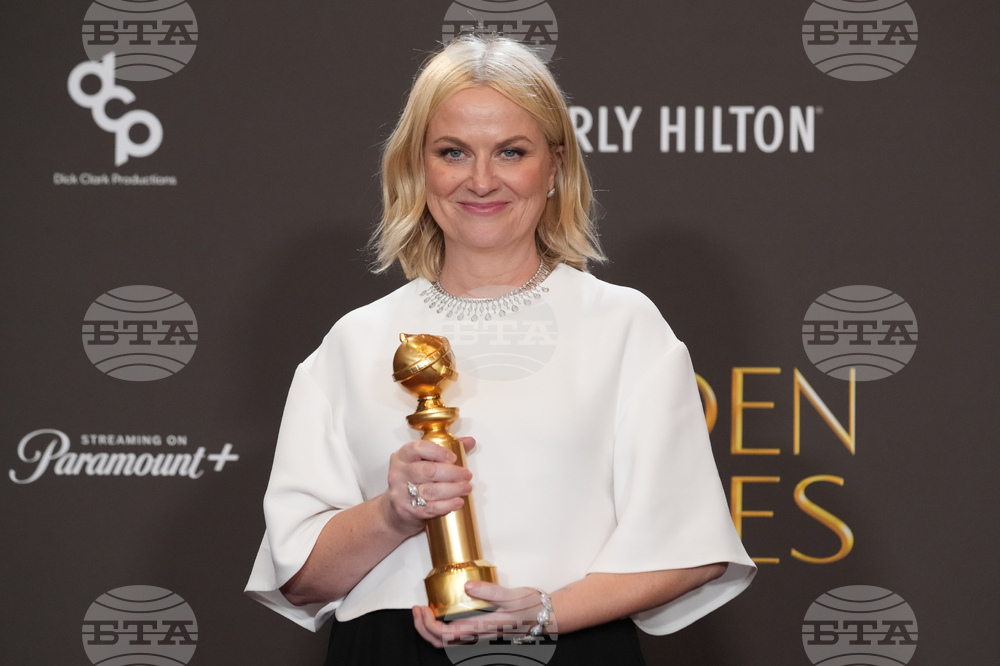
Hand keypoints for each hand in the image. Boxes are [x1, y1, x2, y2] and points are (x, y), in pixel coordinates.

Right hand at [384, 437, 475, 536]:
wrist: (395, 510)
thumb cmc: (412, 482)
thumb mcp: (423, 462)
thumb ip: (445, 450)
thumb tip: (469, 441)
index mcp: (403, 456)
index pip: (418, 448)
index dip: (439, 452)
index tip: (453, 458)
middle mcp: (399, 473)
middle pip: (428, 470)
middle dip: (452, 473)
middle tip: (467, 475)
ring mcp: (400, 492)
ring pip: (431, 490)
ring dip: (453, 489)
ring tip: (466, 488)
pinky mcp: (406, 510)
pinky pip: (430, 507)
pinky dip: (447, 505)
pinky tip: (458, 502)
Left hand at [412, 581, 554, 647]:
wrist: (547, 616)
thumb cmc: (532, 606)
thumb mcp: (512, 594)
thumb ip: (490, 591)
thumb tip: (467, 586)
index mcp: (483, 627)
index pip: (445, 635)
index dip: (427, 625)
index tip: (421, 608)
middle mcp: (478, 636)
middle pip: (441, 644)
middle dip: (422, 629)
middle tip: (416, 609)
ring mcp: (480, 636)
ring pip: (447, 643)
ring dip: (430, 630)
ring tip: (424, 611)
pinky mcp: (483, 632)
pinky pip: (456, 637)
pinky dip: (441, 629)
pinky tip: (442, 614)